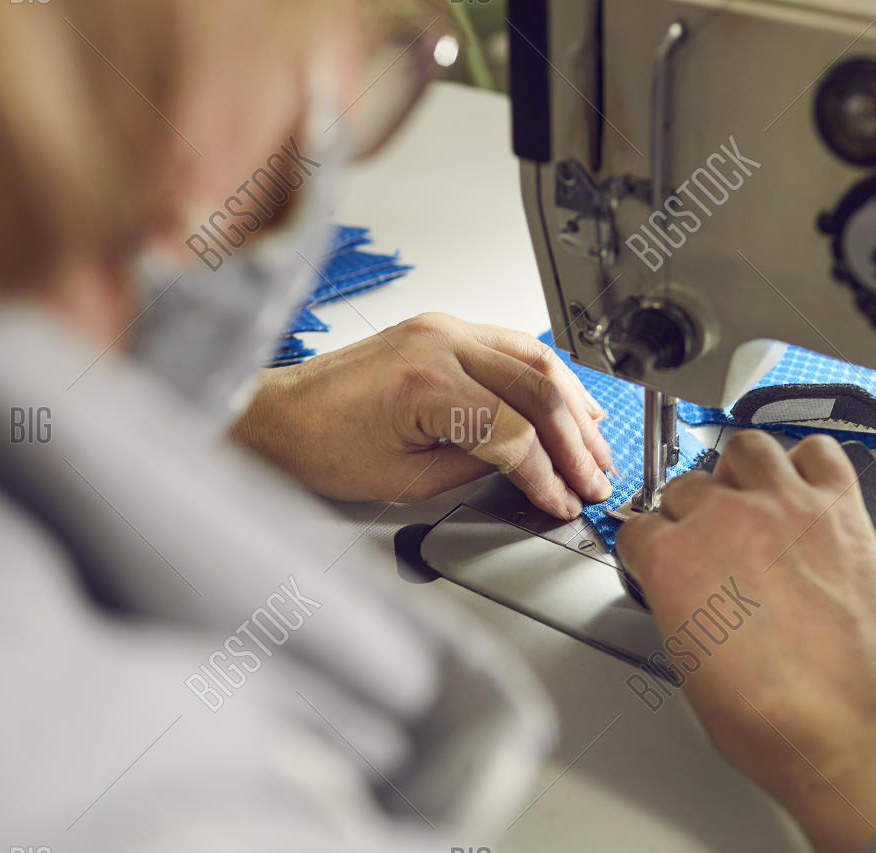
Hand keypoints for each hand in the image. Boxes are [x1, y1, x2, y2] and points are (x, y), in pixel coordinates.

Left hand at [230, 314, 614, 518]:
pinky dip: (548, 379)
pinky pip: (513, 347)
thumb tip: (530, 471)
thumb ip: (476, 468)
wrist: (278, 412)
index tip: (563, 502)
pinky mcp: (443, 328)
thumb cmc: (321, 444)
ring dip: (574, 406)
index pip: (516, 433)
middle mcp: (440, 343)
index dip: (549, 475)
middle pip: (538, 389)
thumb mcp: (405, 479)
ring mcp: (444, 328)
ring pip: (537, 360)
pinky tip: (569, 404)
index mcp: (427, 383)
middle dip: (577, 441)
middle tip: (596, 479)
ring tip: (597, 447)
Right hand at [616, 430, 875, 852]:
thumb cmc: (772, 718)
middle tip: (707, 542)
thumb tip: (688, 597)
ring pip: (745, 449)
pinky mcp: (839, 510)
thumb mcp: (688, 667)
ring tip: (749, 499)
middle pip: (686, 487)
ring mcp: (784, 507)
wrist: (845, 729)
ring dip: (740, 471)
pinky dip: (808, 463)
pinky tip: (804, 488)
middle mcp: (723, 520)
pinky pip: (819, 452)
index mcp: (672, 560)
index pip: (638, 529)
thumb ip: (678, 608)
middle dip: (690, 514)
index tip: (658, 557)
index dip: (647, 548)